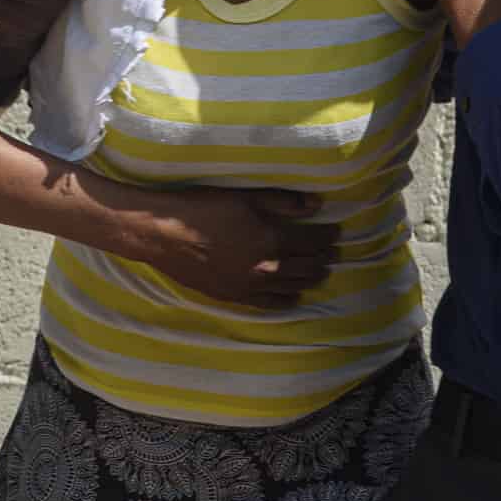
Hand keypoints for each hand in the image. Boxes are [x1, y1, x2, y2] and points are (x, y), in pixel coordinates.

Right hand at [145, 188, 340, 308]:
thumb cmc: (202, 208)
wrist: (162, 235)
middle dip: (324, 258)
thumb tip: (316, 204)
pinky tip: (294, 298)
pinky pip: (269, 304)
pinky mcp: (234, 296)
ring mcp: (251, 286)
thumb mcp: (244, 196)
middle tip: (334, 253)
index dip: (327, 236)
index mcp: (273, 239)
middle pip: (306, 266)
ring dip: (310, 278)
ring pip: (292, 286)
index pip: (312, 241)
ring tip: (321, 272)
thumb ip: (283, 202)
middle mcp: (267, 268)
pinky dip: (286, 300)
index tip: (337, 232)